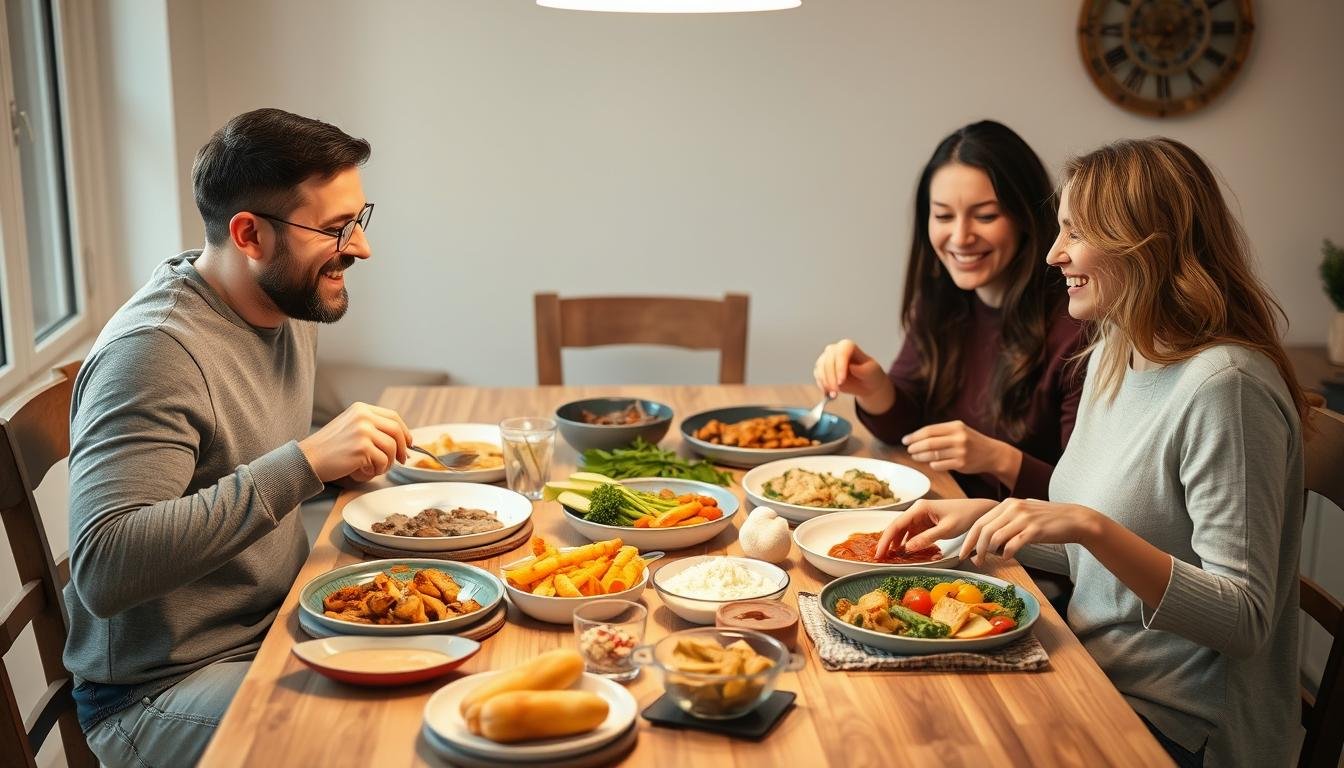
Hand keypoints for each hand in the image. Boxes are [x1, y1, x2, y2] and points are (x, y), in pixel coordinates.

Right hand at [299, 402, 411, 482]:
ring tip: (378, 468)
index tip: (409, 443)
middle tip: (402, 459)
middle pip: (397, 430)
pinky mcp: (362, 447)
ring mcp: (363, 431)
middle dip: (403, 447)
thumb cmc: (329, 447)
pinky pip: (382, 460)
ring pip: (391, 447)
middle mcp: (363, 416)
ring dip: (388, 462)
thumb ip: (371, 427)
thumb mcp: (350, 426)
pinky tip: (366, 471)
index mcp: (361, 409)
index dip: (405, 431)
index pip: (393, 417)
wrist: (309, 458)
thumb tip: (401, 439)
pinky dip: (378, 469)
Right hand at [812, 339, 894, 412]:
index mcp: (848, 347)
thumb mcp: (871, 372)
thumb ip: (862, 369)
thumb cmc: (869, 374)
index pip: (841, 352)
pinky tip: (829, 393)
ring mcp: (826, 359)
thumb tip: (851, 368)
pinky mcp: (821, 369)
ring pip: (820, 368)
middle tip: (836, 391)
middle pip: (828, 360)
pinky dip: (822, 386)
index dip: (840, 366)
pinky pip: (818, 376)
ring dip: (825, 382)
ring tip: (834, 394)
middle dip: (831, 377)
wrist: (864, 384)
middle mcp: (835, 350)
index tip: (841, 381)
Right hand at [875, 498, 996, 558]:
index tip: (879, 553)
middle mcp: (917, 511)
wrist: (978, 511)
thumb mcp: (946, 529)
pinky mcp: (926, 523)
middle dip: (887, 543)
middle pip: (896, 527)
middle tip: (880, 558)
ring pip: (903, 531)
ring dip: (896, 544)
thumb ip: (927, 538)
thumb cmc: (964, 516)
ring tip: (889, 558)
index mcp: (919, 508)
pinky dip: (907, 543)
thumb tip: (907, 548)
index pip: (896, 524)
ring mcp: (920, 517)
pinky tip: (905, 553)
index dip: (885, 540)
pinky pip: (912, 534)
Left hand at [902, 420, 1020, 479]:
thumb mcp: (959, 430)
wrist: (992, 453)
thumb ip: (942, 432)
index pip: (929, 430)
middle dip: (915, 447)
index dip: (914, 436)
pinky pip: (940, 465)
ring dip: (921, 456)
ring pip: (933, 455)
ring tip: (915, 456)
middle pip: (929, 442)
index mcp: (955, 426)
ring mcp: (960, 451)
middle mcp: (958, 438)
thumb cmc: (971, 441)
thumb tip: (917, 438)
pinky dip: (933, 464)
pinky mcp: (962, 464)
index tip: (905, 440)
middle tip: (908, 449)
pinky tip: (930, 463)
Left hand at [960, 498, 1103, 565]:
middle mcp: (1013, 508)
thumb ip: (1005, 522)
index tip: (963, 552)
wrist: (1074, 519)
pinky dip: (1007, 553)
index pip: (980, 522)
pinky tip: (1007, 556)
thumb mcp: (1023, 514)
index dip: (969, 539)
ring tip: (988, 560)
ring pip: (995, 537)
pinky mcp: (1035, 530)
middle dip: (975, 548)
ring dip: (988, 552)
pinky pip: (1013, 544)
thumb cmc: (1047, 520)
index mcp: (1007, 504)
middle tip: (974, 560)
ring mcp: (1024, 518)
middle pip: (984, 530)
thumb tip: (987, 541)